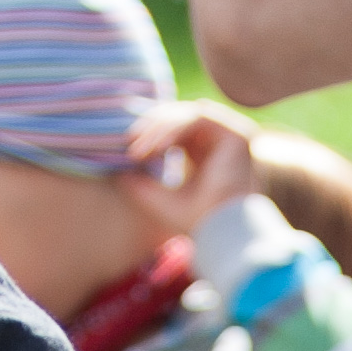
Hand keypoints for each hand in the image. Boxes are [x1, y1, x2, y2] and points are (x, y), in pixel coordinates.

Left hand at [127, 103, 264, 235]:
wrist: (222, 236)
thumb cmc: (195, 223)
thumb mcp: (157, 199)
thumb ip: (137, 182)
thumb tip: (114, 169)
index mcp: (202, 154)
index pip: (172, 129)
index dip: (148, 132)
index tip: (127, 148)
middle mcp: (217, 143)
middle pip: (177, 116)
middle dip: (150, 127)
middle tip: (129, 144)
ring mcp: (229, 137)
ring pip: (185, 114)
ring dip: (158, 128)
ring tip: (140, 150)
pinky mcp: (237, 134)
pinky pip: (198, 117)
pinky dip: (175, 128)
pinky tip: (159, 148)